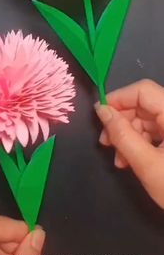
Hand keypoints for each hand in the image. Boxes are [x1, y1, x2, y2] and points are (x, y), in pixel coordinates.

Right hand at [95, 79, 163, 208]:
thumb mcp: (147, 164)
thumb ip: (122, 135)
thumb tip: (101, 110)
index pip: (143, 90)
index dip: (119, 98)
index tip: (100, 115)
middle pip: (143, 105)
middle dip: (121, 122)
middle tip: (106, 143)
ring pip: (146, 120)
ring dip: (128, 136)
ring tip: (120, 160)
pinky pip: (154, 132)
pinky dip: (139, 143)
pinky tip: (130, 161)